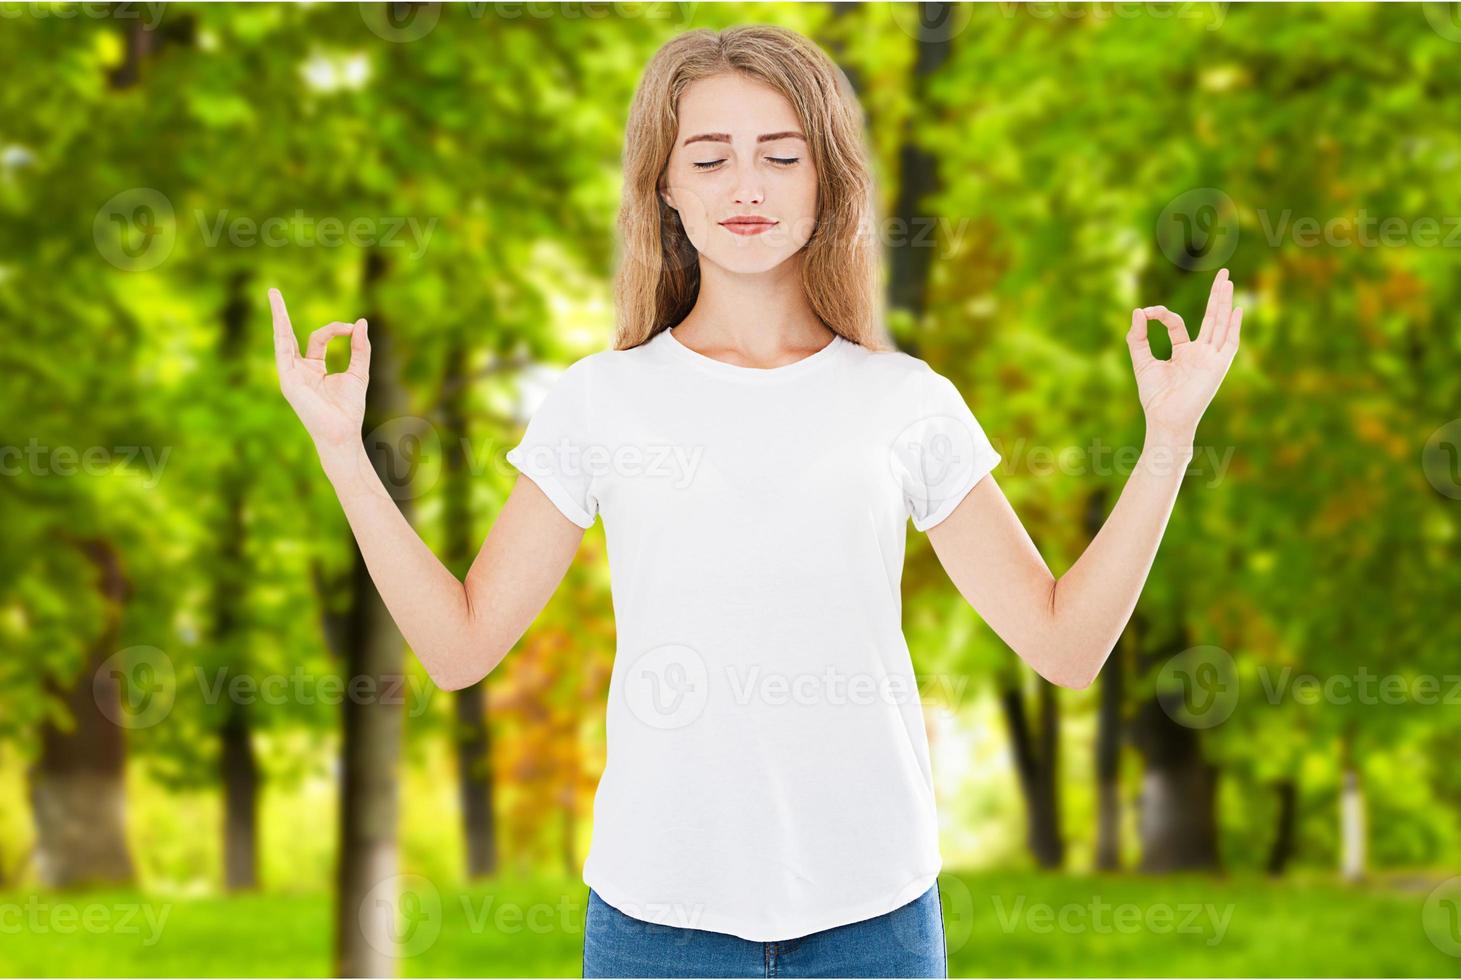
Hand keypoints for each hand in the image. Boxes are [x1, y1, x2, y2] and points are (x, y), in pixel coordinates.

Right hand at [269, 287, 370, 455]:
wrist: (343, 432)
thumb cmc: (349, 408)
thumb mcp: (358, 372)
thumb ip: (359, 348)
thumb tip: (361, 321)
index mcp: (313, 367)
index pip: (319, 337)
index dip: (336, 329)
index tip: (353, 328)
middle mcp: (298, 369)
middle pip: (287, 335)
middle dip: (281, 313)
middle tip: (272, 289)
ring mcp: (290, 374)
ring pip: (282, 339)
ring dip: (278, 317)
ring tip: (273, 294)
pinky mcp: (288, 381)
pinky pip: (282, 353)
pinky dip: (282, 335)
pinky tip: (279, 318)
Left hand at [1127, 268, 1242, 444]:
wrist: (1165, 419)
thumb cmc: (1155, 397)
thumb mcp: (1141, 362)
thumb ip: (1138, 338)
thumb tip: (1137, 311)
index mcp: (1183, 352)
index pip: (1177, 324)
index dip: (1161, 314)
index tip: (1145, 312)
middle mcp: (1200, 352)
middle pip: (1211, 317)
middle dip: (1216, 295)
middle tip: (1223, 272)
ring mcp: (1211, 358)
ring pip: (1221, 324)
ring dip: (1224, 303)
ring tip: (1228, 281)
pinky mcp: (1218, 366)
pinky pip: (1229, 343)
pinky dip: (1233, 327)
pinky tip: (1236, 309)